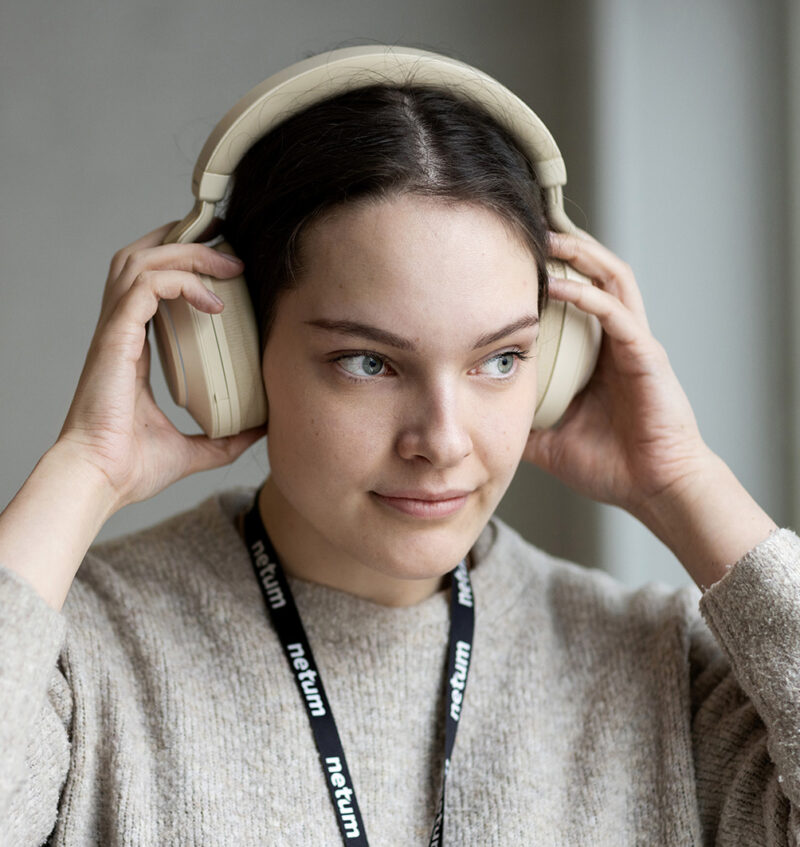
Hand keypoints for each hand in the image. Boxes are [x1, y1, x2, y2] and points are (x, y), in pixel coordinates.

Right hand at [55, 223, 266, 514]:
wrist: (101, 481)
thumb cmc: (130, 467)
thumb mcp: (194, 449)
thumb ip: (225, 438)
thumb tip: (262, 430)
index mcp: (132, 348)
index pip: (150, 285)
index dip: (182, 265)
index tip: (226, 271)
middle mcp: (120, 332)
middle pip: (142, 258)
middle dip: (187, 244)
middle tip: (232, 254)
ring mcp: (115, 332)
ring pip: (141, 260)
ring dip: (188, 253)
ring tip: (229, 266)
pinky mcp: (116, 338)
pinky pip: (146, 285)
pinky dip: (181, 282)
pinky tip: (214, 301)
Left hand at [523, 230, 714, 520]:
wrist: (654, 490)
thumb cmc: (612, 465)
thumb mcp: (550, 441)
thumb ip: (523, 422)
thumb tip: (483, 418)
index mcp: (598, 357)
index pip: (578, 299)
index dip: (553, 274)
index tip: (516, 261)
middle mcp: (618, 342)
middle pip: (597, 276)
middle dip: (568, 249)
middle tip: (530, 232)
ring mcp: (634, 345)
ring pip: (613, 280)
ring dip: (582, 256)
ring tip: (549, 239)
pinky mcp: (646, 356)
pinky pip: (616, 314)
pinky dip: (588, 295)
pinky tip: (560, 287)